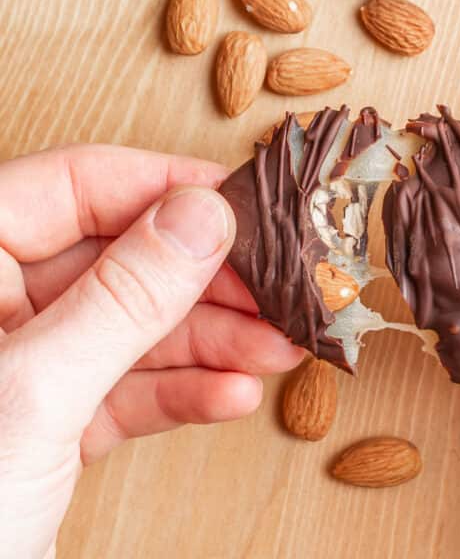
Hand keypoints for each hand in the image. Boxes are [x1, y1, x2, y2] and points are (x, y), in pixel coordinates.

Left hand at [0, 145, 303, 558]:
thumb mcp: (33, 396)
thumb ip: (122, 299)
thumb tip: (200, 216)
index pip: (71, 186)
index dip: (160, 186)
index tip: (237, 199)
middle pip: (117, 258)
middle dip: (204, 277)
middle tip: (278, 281)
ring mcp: (22, 368)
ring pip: (131, 327)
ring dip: (212, 339)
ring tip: (280, 343)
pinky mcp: (46, 428)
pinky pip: (124, 390)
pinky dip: (182, 394)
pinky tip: (234, 393)